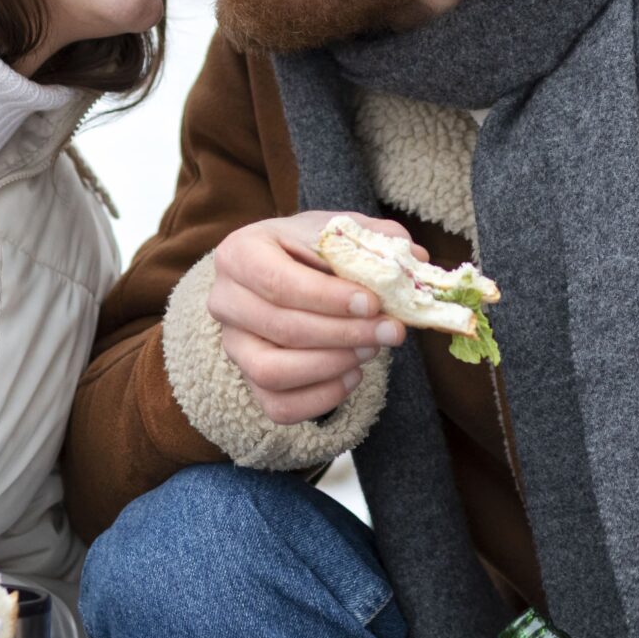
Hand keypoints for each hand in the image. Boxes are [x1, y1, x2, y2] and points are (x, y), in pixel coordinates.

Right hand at [211, 212, 418, 423]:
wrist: (289, 273)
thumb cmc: (313, 251)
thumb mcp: (341, 231)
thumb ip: (376, 239)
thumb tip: (413, 256)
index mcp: (239, 253)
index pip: (278, 283)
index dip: (328, 298)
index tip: (372, 303)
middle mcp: (225, 300)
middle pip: (281, 328)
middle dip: (343, 334)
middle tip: (389, 331)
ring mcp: (233, 346)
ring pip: (272, 372)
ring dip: (331, 366)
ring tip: (370, 349)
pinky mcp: (248, 381)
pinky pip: (279, 406)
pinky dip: (322, 398)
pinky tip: (353, 375)